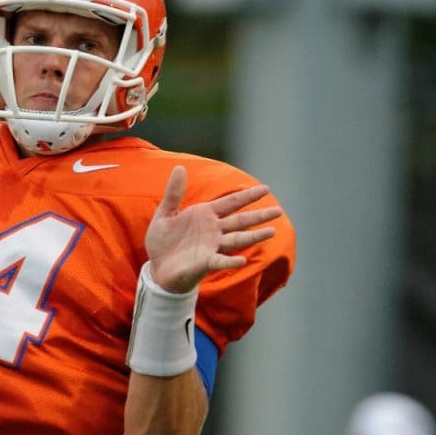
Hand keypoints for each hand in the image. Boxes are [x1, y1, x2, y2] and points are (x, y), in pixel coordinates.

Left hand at [145, 166, 283, 293]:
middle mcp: (213, 230)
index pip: (231, 203)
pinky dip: (230, 261)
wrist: (156, 267)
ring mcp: (211, 247)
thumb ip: (174, 192)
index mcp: (205, 216)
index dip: (247, 196)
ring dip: (253, 236)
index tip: (266, 188)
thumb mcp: (165, 213)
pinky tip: (242, 260)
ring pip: (237, 239)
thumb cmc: (162, 241)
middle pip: (240, 221)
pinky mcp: (204, 263)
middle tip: (279, 211)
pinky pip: (220, 261)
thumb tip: (180, 167)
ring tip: (272, 231)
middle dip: (259, 216)